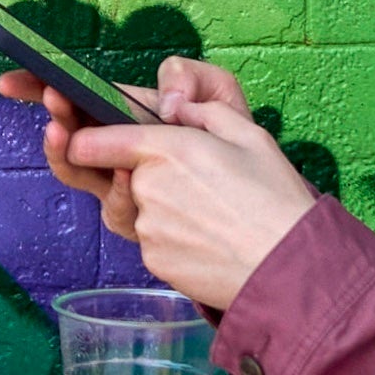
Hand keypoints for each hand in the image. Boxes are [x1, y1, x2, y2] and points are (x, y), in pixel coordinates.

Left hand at [28, 57, 316, 315]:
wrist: (289, 268)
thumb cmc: (275, 198)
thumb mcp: (248, 134)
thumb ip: (201, 111)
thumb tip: (172, 106)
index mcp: (165, 148)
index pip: (91, 141)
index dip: (86, 139)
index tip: (86, 139)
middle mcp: (145, 188)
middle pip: (121, 175)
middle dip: (145, 174)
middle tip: (198, 185)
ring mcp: (147, 228)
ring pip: (139, 208)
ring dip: (164, 207)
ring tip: (213, 213)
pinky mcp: (154, 261)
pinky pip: (152, 239)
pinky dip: (174, 237)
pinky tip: (210, 237)